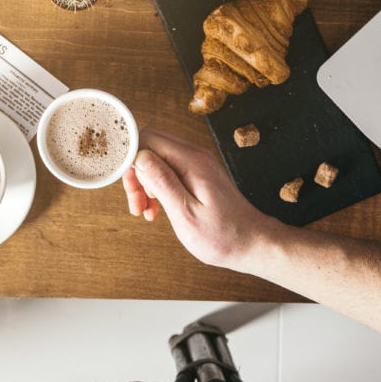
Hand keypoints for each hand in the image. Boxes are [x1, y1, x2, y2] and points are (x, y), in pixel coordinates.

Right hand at [122, 127, 277, 269]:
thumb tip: (140, 156)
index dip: (131, 159)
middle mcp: (195, 156)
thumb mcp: (186, 213)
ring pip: (157, 158)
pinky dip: (157, 186)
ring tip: (145, 209)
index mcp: (192, 162)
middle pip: (150, 145)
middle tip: (136, 202)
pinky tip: (156, 208)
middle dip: (136, 172)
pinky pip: (168, 169)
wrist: (251, 243)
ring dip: (144, 182)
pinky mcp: (197, 174)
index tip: (129, 187)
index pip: (148, 138)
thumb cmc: (222, 235)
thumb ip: (162, 182)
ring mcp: (197, 163)